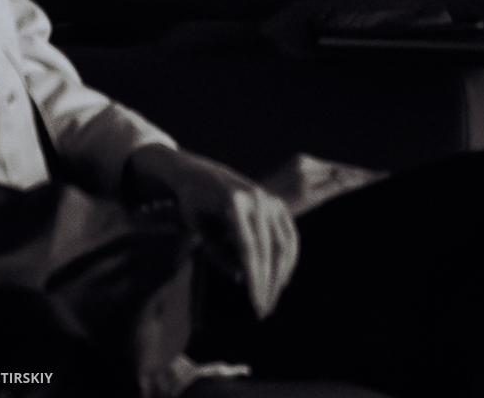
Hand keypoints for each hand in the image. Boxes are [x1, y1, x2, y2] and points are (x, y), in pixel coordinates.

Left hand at [127, 145, 298, 319]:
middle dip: (268, 282)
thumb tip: (241, 278)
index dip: (254, 278)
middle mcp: (258, 199)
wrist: (202, 173)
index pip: (249, 249)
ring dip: (280, 274)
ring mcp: (272, 199)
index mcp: (234, 204)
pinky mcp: (279, 202)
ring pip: (284, 243)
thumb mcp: (196, 228)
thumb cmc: (193, 204)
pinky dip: (289, 257)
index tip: (255, 303)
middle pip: (269, 249)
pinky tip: (283, 277)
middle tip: (264, 309)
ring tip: (272, 298)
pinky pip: (290, 233)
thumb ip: (217, 253)